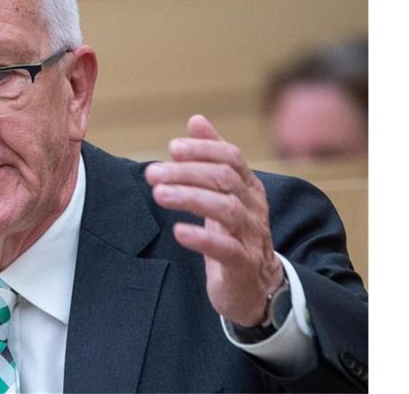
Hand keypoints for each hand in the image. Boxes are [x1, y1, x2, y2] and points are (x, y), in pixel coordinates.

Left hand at [144, 114, 283, 326]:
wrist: (256, 287)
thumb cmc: (233, 233)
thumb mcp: (225, 192)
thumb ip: (212, 156)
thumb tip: (197, 120)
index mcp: (248, 186)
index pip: (231, 157)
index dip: (203, 149)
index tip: (172, 148)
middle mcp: (253, 207)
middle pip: (224, 179)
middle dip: (186, 172)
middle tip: (152, 172)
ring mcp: (250, 236)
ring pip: (225, 209)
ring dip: (189, 197)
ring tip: (159, 194)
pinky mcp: (242, 265)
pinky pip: (225, 248)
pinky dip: (201, 238)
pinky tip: (179, 231)